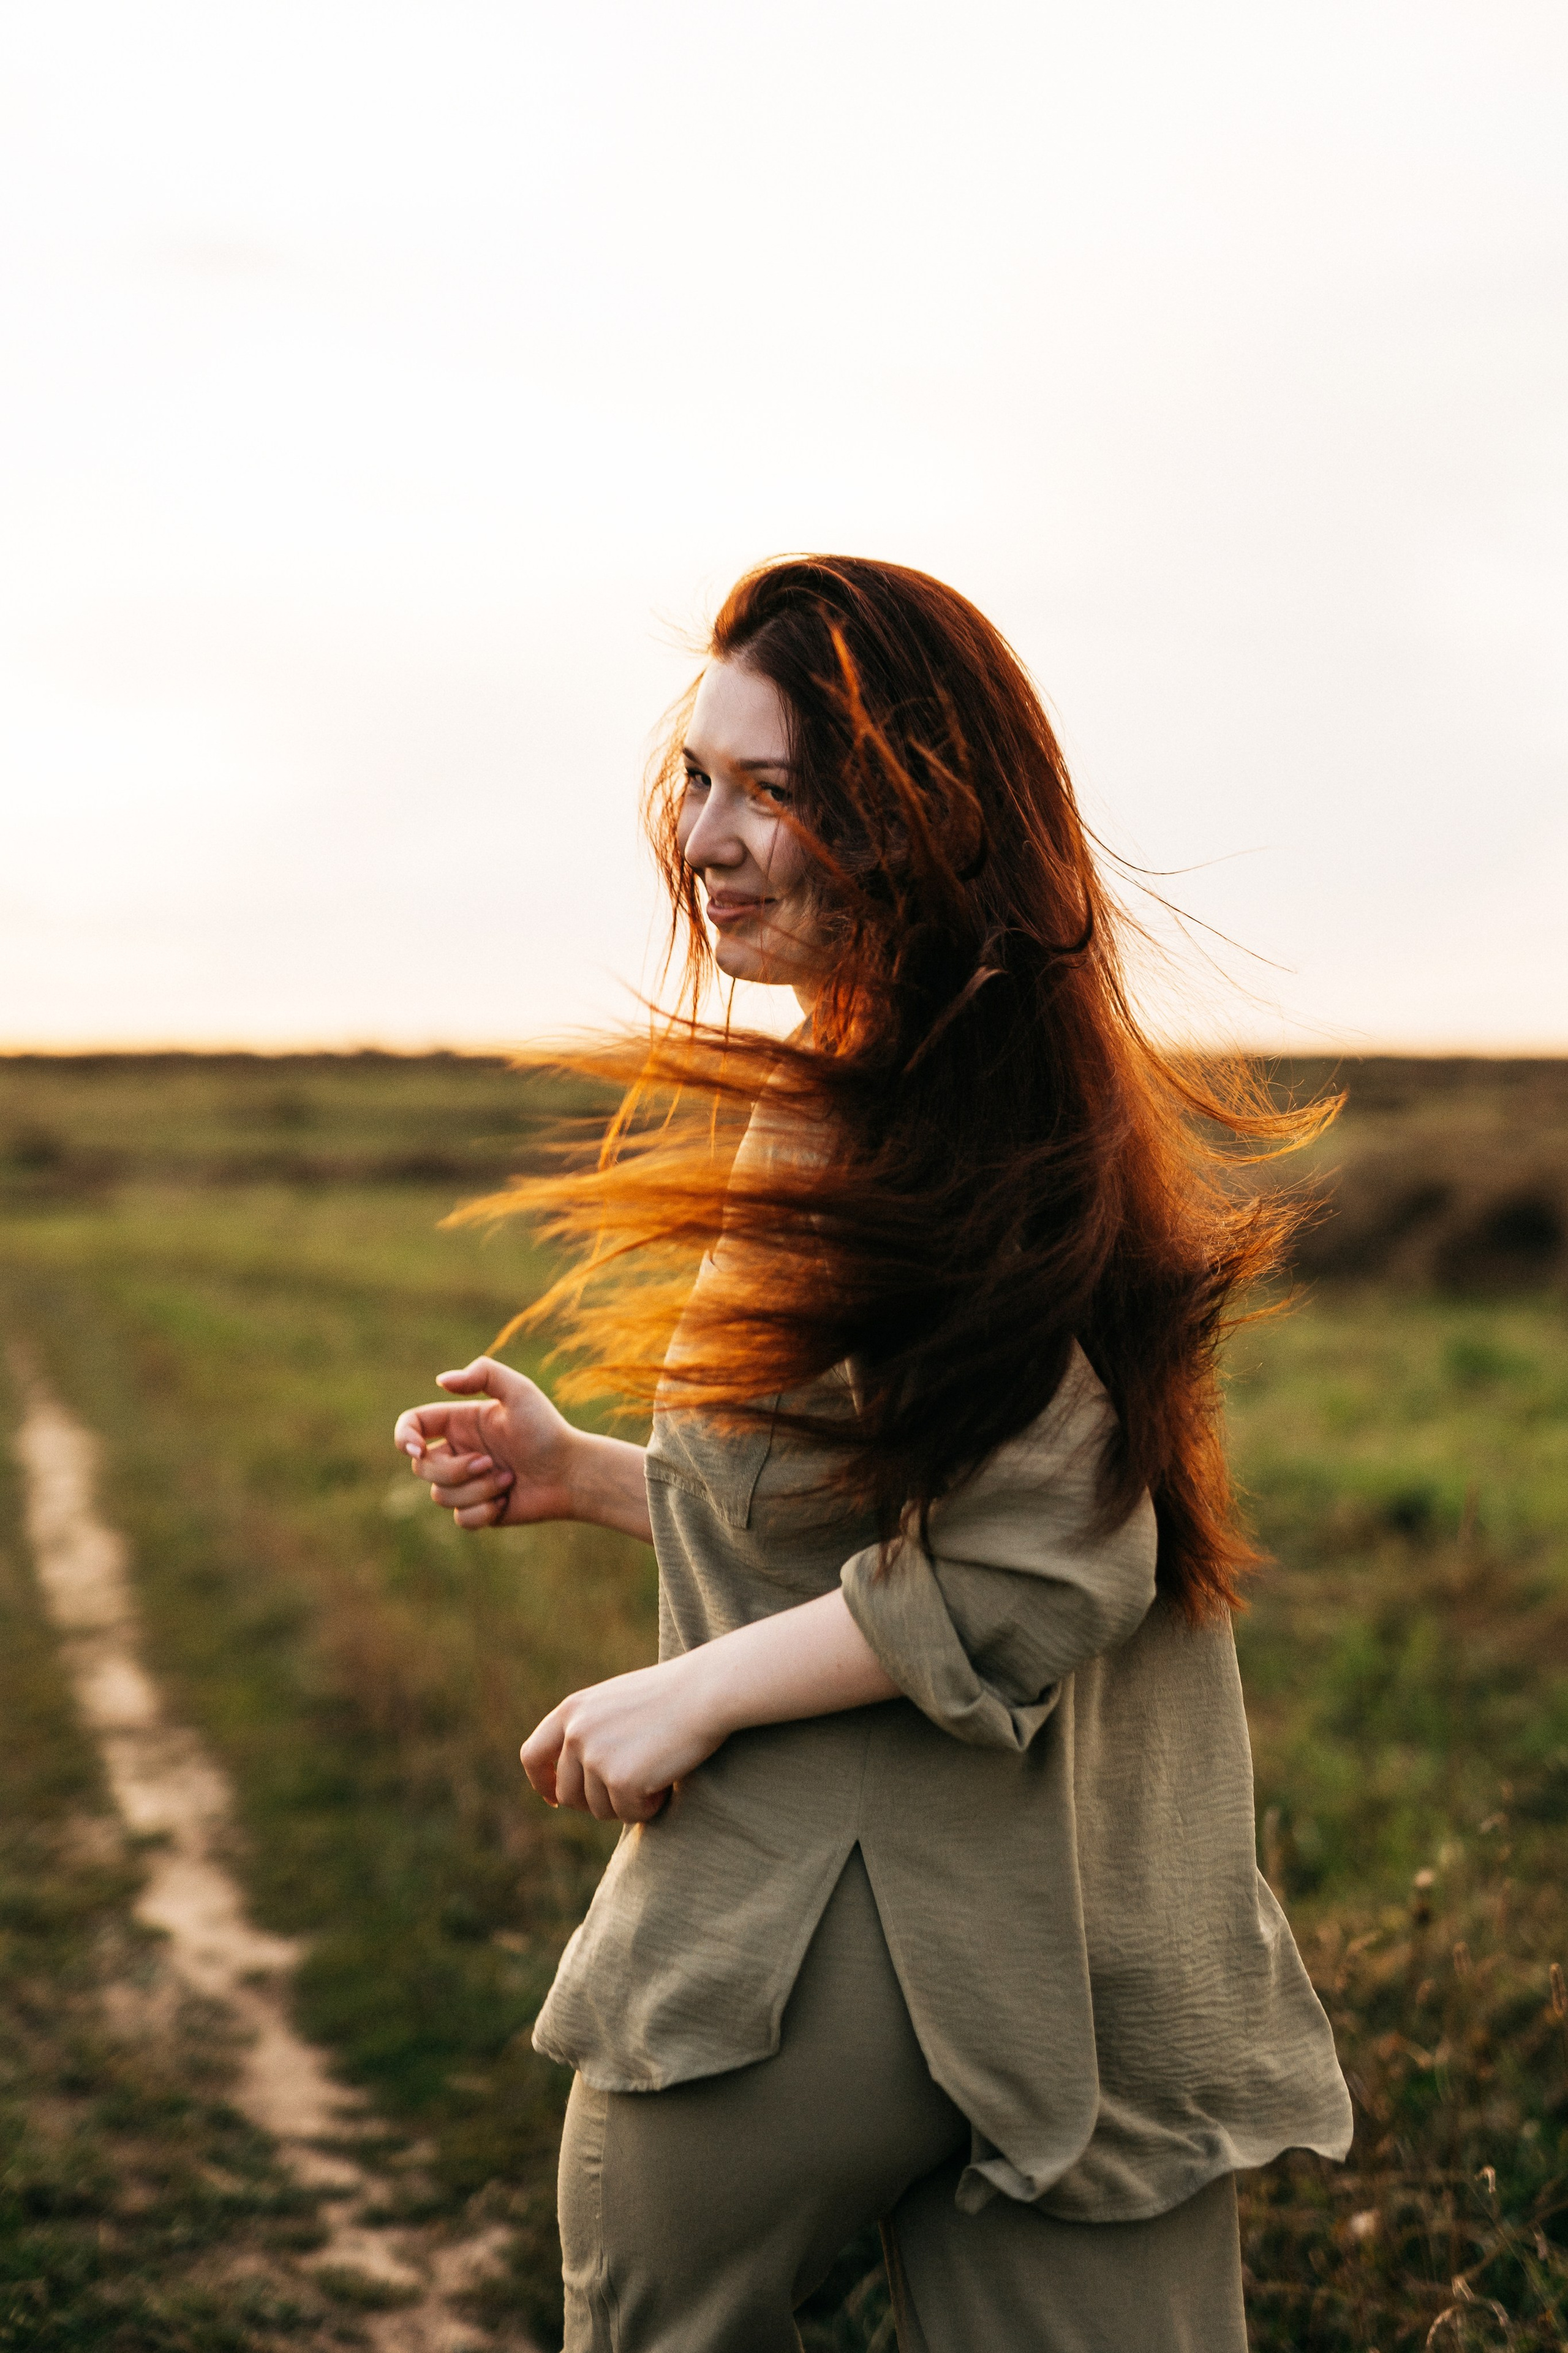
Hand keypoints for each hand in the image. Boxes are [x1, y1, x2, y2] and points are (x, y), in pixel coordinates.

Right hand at [394, 1356, 579, 1528]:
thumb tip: (441, 1381)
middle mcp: (458, 1451)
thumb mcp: (520, 1392)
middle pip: (421, 1467)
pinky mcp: (479, 1509)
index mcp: (459, 1422)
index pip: (413, 1425)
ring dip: (476, 1490)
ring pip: (440, 1496)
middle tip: (490, 1462)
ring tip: (508, 1480)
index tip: (417, 1450)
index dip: (404, 1437)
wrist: (573, 1473)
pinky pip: (460, 1519)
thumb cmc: (548, 1430)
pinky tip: (507, 1501)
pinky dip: (484, 1512)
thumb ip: (484, 1373)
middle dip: (453, 1470)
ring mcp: (467, 1482)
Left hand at [520, 1654, 725, 1823]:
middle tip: (631, 1789)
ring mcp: (595, 1757)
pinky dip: (650, 1806)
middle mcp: (575, 1733)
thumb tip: (575, 1780)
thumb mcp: (616, 1703)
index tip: (555, 1798)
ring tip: (656, 1772)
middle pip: (568, 1794)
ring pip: (598, 1809)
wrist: (706, 1691)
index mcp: (572, 1710)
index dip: (543, 1782)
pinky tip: (667, 1779)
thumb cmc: (671, 1696)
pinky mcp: (620, 1780)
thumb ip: (589, 1731)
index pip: (532, 1755)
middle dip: (596, 1801)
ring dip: (627, 1802)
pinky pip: (629, 1814)